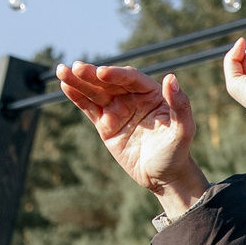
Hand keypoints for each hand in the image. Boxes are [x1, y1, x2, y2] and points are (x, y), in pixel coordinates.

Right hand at [56, 63, 208, 216]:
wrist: (163, 177)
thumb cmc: (177, 152)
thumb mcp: (183, 130)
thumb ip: (180, 105)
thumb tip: (171, 78)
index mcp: (152, 93)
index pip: (131, 79)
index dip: (116, 75)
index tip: (102, 73)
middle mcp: (133, 97)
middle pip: (109, 82)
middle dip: (92, 74)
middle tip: (77, 67)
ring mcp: (117, 110)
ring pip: (95, 92)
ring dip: (79, 81)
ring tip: (62, 71)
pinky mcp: (105, 124)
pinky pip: (90, 107)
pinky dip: (77, 97)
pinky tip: (65, 86)